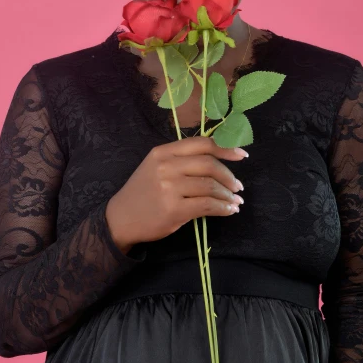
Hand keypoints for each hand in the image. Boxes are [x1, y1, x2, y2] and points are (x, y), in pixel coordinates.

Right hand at [105, 136, 247, 252]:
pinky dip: (223, 208)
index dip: (226, 148)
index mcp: (163, 152)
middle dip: (229, 176)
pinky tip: (229, 210)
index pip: (201, 144)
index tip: (242, 155)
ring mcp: (169, 188)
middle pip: (209, 164)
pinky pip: (207, 205)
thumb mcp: (156, 167)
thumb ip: (181, 160)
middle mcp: (166, 166)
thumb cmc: (143, 193)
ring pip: (210, 186)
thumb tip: (218, 161)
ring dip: (228, 194)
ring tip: (235, 200)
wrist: (120, 219)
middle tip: (238, 186)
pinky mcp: (174, 209)